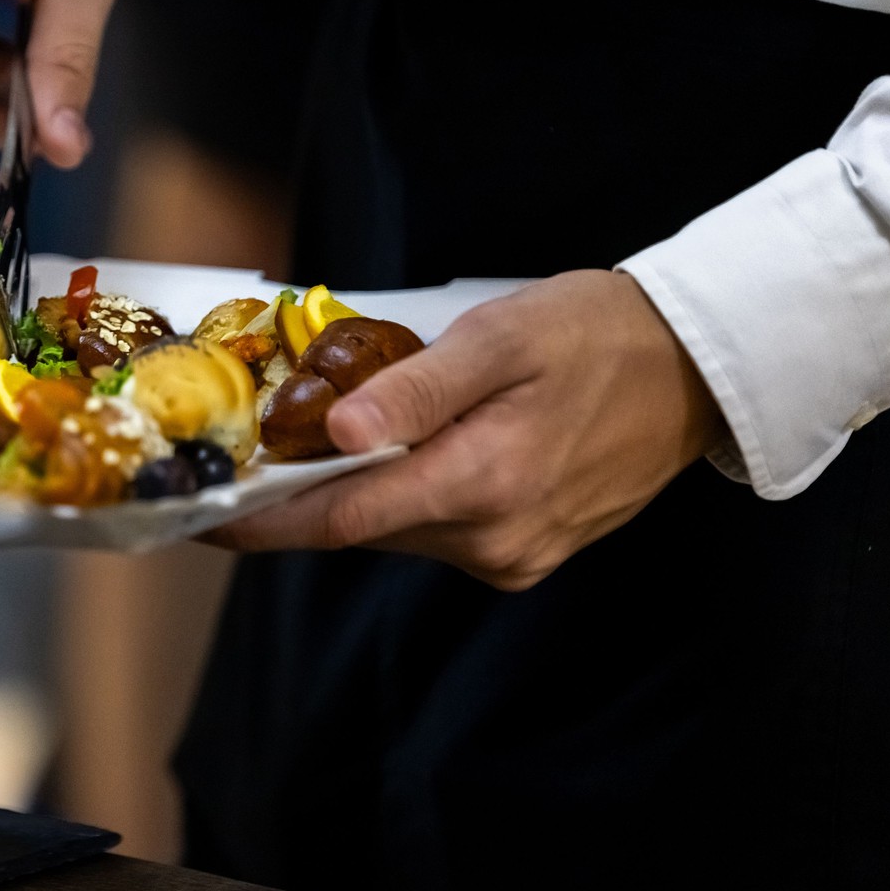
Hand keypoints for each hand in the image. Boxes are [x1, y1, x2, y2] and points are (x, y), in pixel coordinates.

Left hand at [208, 271, 726, 589]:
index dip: (260, 522)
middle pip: (360, 524)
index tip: (195, 514)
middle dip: (298, 492)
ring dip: (353, 488)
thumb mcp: (499, 339)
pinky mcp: (524, 554)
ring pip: (394, 527)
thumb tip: (335, 432)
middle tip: (240, 451)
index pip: (341, 518)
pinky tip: (393, 448)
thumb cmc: (593, 334)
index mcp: (484, 483)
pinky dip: (401, 493)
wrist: (694, 368)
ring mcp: (512, 555)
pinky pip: (434, 529)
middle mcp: (494, 540)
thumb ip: (415, 389)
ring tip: (314, 435)